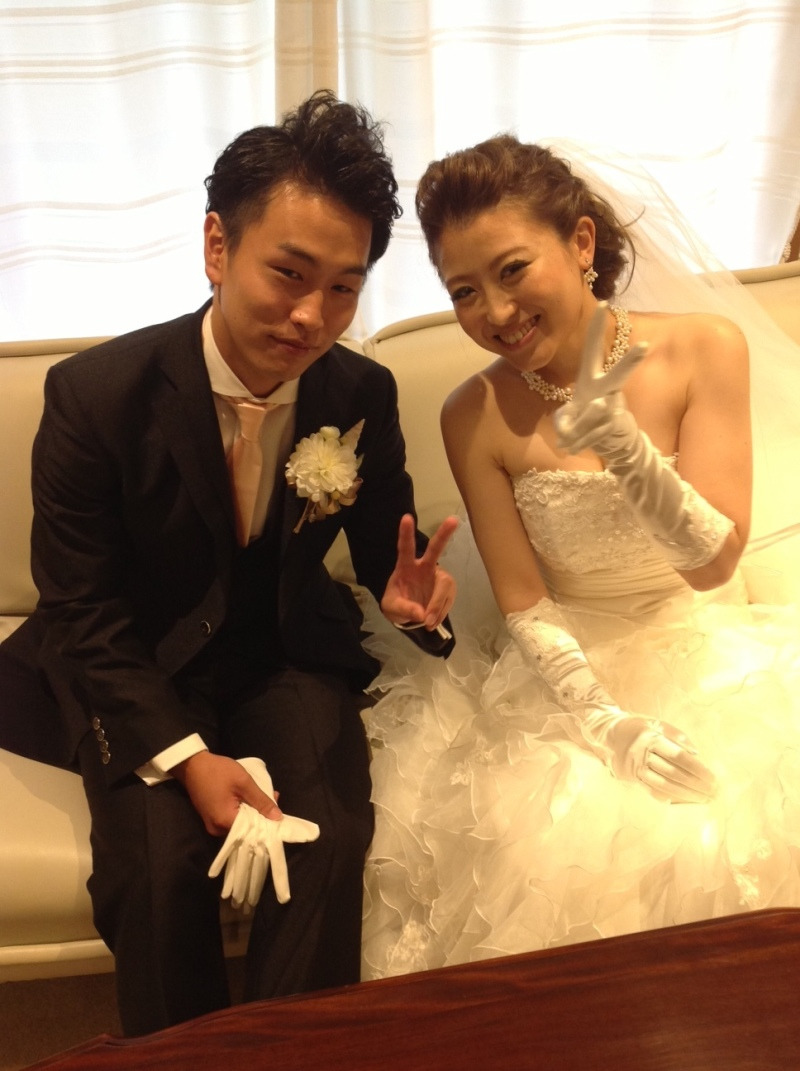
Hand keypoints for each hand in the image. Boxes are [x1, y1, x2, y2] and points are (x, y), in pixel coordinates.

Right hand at [207, 758, 319, 907]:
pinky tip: (251, 798)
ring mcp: (213, 825)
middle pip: (247, 830)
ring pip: (241, 825)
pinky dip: (243, 812)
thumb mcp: (243, 782)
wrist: (192, 764)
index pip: (253, 832)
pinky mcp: (212, 819)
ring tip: (266, 795)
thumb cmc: (218, 771)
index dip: (268, 825)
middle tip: (275, 797)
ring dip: (254, 813)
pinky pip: (232, 820)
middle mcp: (217, 830)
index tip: (281, 815)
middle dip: (263, 816)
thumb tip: (278, 818)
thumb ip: (261, 801)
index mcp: (224, 822)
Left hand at [380, 513, 457, 630]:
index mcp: (405, 566)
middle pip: (435, 549)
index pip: (405, 548)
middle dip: (444, 534)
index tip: (406, 518)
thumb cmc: (396, 604)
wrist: (409, 615)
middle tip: (453, 520)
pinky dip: (440, 613)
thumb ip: (403, 609)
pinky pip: (448, 601)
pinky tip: (431, 622)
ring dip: (437, 605)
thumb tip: (421, 613)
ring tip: (427, 622)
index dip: (405, 534)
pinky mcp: (447, 590)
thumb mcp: (392, 608)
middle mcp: (424, 567)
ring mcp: (438, 577)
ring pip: (444, 585)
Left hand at [555, 301, 646, 456]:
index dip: (597, 329)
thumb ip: (570, 405)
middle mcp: (607, 391)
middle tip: (644, 346)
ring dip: (580, 424)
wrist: (613, 445)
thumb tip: (578, 405)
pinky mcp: (615, 427)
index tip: (601, 303)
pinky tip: (567, 447)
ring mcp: (613, 408)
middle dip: (630, 362)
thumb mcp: (575, 406)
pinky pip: (594, 433)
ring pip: (597, 412)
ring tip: (567, 434)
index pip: (595, 351)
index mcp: (593, 380)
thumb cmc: (587, 420)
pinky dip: (577, 441)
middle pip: (619, 375)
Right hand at [605, 717, 716, 803]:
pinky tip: (682, 800)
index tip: (712, 778)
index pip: (679, 757)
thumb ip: (676, 735)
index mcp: (651, 738)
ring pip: (662, 785)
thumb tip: (696, 753)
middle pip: (672, 773)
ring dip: (684, 794)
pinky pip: (651, 790)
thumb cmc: (637, 727)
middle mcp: (642, 754)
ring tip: (701, 799)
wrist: (607, 734)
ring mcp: (635, 767)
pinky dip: (667, 797)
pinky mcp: (631, 777)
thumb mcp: (655, 723)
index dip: (697, 769)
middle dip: (694, 785)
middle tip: (712, 792)